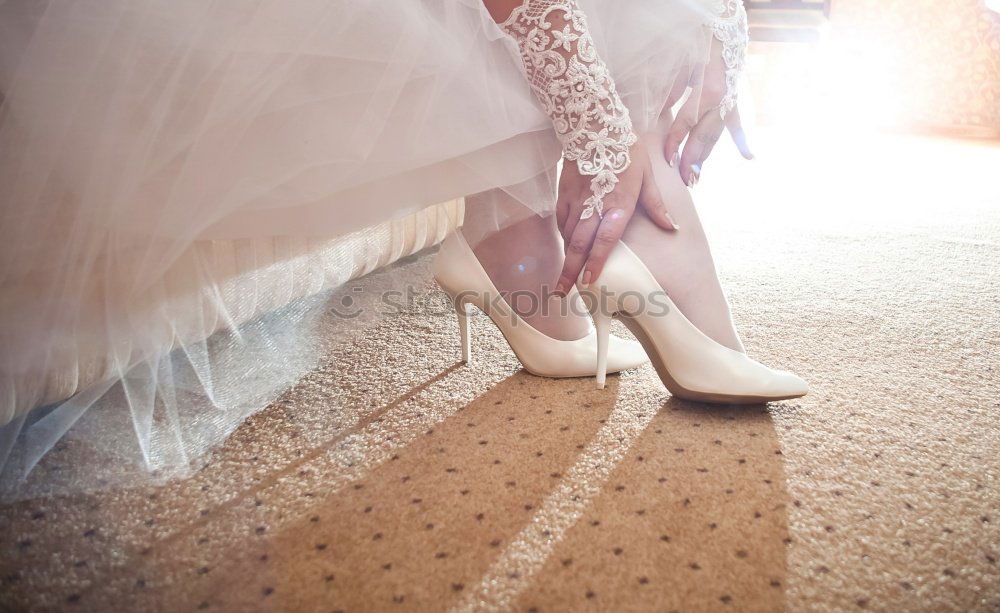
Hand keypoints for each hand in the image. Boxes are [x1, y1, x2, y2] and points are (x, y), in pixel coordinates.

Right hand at [554, 139, 676, 295]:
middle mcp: (594, 203)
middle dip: (571, 271)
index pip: (606, 237)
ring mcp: (576, 199)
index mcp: (618, 201)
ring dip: (565, 259)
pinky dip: (564, 238)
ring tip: (562, 281)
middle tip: (564, 293)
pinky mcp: (564, 193)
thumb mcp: (647, 174)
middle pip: (579, 243)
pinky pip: (562, 221)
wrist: (593, 123)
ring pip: (568, 235)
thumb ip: (656, 204)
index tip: (590, 282)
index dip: (597, 261)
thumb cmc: (626, 148)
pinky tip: (565, 250)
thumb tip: (672, 227)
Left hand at [664, 40, 752, 186]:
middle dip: (694, 158)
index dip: (677, 140)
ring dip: (706, 155)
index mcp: (708, 88)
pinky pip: (736, 121)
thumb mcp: (676, 63)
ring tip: (696, 178)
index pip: (689, 121)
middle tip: (684, 181)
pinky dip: (741, 140)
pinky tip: (749, 157)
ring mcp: (729, 98)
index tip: (668, 158)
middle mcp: (722, 97)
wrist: (719, 21)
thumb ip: (668, 89)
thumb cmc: (693, 40)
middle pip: (705, 134)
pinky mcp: (733, 97)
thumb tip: (659, 113)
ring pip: (716, 132)